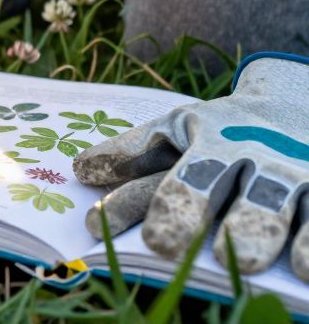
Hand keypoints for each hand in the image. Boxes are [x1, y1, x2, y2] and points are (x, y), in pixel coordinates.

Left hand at [74, 54, 308, 278]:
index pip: (160, 179)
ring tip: (240, 258)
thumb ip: (135, 151)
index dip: (129, 203)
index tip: (95, 224)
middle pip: (212, 189)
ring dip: (253, 230)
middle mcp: (246, 160)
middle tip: (163, 242)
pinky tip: (302, 268)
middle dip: (187, 213)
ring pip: (269, 205)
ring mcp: (289, 176)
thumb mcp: (181, 127)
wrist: (299, 101)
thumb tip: (83, 170)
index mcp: (204, 146)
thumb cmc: (228, 127)